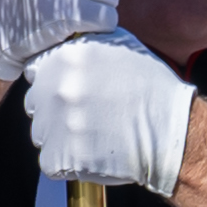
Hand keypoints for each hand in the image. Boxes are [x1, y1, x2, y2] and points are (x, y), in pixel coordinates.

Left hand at [18, 33, 193, 195]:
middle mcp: (55, 88)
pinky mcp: (58, 156)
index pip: (37, 72)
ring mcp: (54, 123)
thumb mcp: (119, 46)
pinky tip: (93, 153)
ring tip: (94, 135)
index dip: (55, 83)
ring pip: (41, 133)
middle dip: (55, 110)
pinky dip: (67, 162)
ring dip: (60, 137)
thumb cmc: (152, 89)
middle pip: (35, 103)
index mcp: (65, 57)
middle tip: (88, 116)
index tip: (75, 93)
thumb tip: (66, 43)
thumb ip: (84, 44)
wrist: (171, 131)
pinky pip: (50, 161)